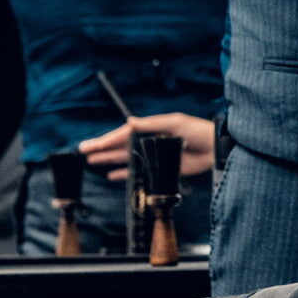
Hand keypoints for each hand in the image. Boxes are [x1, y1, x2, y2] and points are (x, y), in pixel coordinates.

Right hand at [78, 113, 215, 181]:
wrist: (214, 148)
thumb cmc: (195, 131)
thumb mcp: (173, 123)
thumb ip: (150, 125)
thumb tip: (129, 122)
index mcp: (149, 128)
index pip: (123, 134)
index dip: (107, 140)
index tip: (93, 145)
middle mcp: (147, 141)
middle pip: (119, 146)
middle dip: (102, 148)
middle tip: (83, 151)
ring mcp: (152, 155)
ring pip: (124, 158)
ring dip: (108, 159)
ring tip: (92, 162)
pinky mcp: (159, 168)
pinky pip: (137, 172)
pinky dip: (124, 173)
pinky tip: (111, 175)